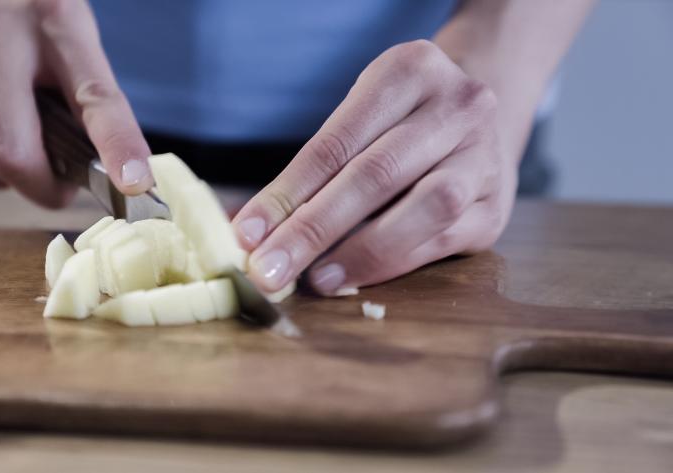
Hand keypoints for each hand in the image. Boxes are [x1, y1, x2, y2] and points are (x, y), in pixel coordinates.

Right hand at [0, 0, 151, 207]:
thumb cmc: (28, 14)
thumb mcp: (70, 33)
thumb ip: (88, 95)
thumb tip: (108, 172)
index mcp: (57, 22)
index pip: (95, 97)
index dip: (118, 145)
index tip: (135, 183)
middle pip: (15, 155)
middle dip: (45, 190)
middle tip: (61, 188)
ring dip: (11, 166)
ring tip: (17, 122)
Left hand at [233, 40, 516, 294]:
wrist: (477, 122)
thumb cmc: (399, 125)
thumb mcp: (360, 120)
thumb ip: (312, 171)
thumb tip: (252, 229)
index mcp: (410, 70)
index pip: (337, 142)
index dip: (288, 193)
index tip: (248, 233)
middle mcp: (458, 106)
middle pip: (375, 175)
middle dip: (313, 230)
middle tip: (269, 269)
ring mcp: (484, 155)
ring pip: (424, 208)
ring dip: (360, 252)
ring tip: (314, 279)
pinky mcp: (495, 206)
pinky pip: (443, 240)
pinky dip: (392, 263)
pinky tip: (353, 276)